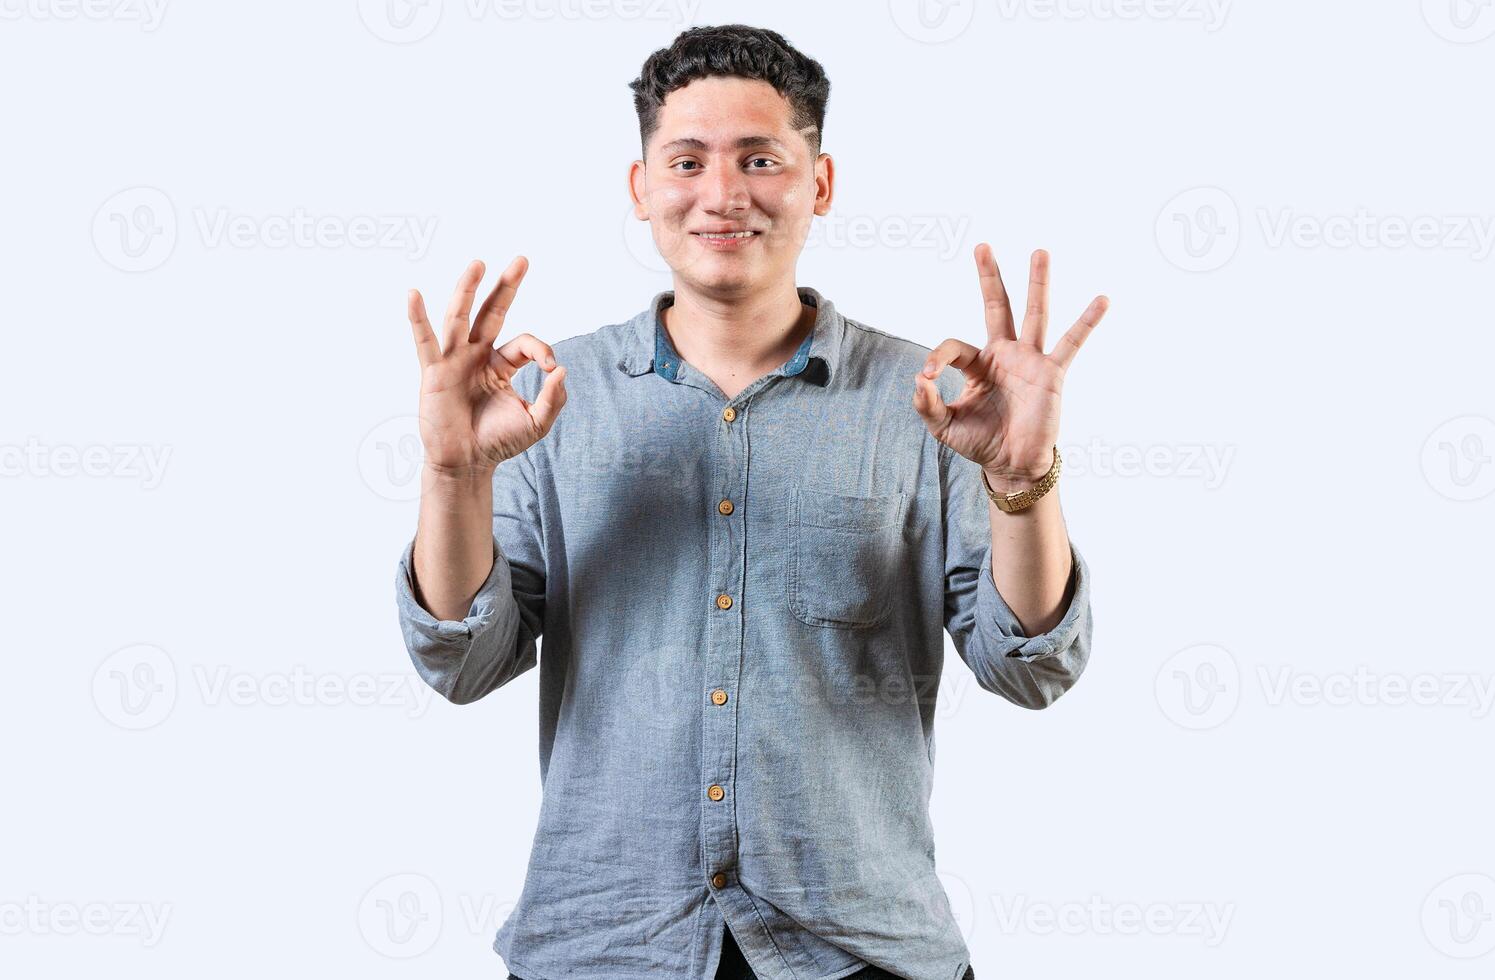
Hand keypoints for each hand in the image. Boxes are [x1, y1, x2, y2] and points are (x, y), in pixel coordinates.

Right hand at [407, 257, 566, 474]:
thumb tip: (561, 370)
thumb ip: (553, 398)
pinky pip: (424, 342)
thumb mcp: (537, 422)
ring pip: (459, 318)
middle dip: (506, 287)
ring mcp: (454, 361)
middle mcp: (476, 355)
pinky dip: (417, 318)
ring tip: (478, 263)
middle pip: (491, 313)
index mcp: (500, 364)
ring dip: (467, 290)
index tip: (551, 368)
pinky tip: (413, 295)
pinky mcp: (434, 373)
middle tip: (522, 260)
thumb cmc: (498, 442)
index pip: (524, 342)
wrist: (468, 464)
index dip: (542, 350)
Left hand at [912, 244, 1108, 491]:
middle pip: (997, 307)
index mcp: (978, 365)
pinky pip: (1071, 343)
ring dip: (1036, 283)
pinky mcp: (1052, 373)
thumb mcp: (945, 427)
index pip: (955, 346)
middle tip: (982, 245)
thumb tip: (918, 379)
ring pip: (1034, 314)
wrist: (1013, 466)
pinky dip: (1087, 322)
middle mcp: (1005, 355)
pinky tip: (1103, 299)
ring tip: (1040, 251)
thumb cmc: (981, 443)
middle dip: (989, 277)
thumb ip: (927, 405)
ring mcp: (1030, 361)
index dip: (937, 357)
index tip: (928, 375)